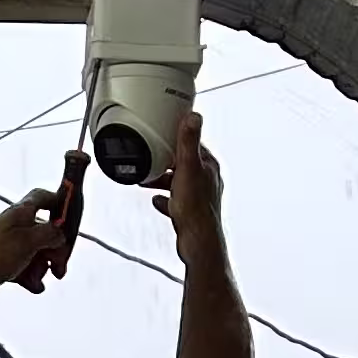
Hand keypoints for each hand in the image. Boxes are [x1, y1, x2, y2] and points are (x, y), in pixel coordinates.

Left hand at [0, 152, 83, 307]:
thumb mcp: (29, 241)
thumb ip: (51, 234)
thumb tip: (61, 235)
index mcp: (21, 213)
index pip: (44, 197)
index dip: (59, 203)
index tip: (71, 216)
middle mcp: (17, 226)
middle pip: (47, 231)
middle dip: (57, 248)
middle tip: (59, 264)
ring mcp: (12, 245)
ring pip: (39, 253)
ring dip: (44, 266)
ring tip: (40, 277)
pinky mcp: (7, 263)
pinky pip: (28, 269)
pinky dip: (33, 277)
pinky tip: (33, 285)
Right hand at [153, 105, 222, 258]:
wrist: (197, 241)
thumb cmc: (195, 208)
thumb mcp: (188, 168)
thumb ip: (189, 141)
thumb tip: (194, 116)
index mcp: (208, 166)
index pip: (193, 144)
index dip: (177, 137)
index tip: (164, 132)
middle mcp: (207, 180)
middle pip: (184, 163)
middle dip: (167, 159)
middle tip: (152, 156)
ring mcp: (200, 197)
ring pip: (179, 182)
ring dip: (164, 179)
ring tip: (149, 178)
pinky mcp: (192, 213)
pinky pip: (176, 201)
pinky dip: (166, 199)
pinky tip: (158, 200)